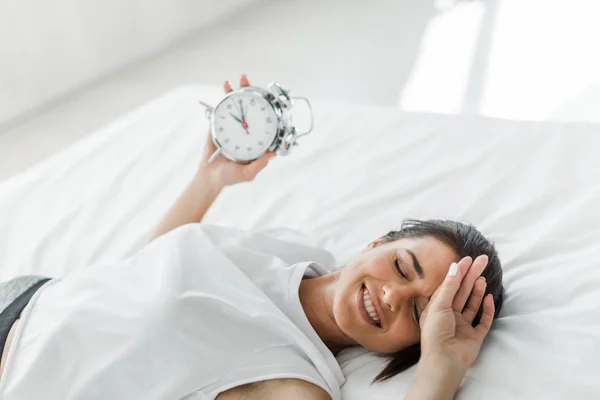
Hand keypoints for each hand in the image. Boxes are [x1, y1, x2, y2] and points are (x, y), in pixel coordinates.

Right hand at [198, 74, 275, 187]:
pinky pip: (213, 115)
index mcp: (253, 138)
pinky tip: (208, 108)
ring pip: (229, 106)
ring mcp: (228, 127)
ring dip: (227, 94)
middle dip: (245, 91)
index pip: (259, 117)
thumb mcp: (248, 173)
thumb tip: (273, 154)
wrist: (210, 178)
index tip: (264, 94)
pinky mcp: (214, 128)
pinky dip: (210, 109)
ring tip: (227, 84)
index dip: (262, 104)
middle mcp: (242, 129)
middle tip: (244, 78)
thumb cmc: (230, 177)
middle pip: (244, 106)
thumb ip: (259, 164)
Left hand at [419, 255, 493, 371]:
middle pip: (463, 291)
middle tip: (482, 261)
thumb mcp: (439, 305)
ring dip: (477, 290)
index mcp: (438, 308)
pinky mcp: (475, 335)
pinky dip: (487, 309)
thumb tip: (455, 266)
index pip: (450, 286)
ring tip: (482, 278)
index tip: (468, 259)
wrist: (444, 360)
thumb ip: (449, 286)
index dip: (459, 272)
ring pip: (472, 304)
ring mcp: (463, 326)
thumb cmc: (435, 332)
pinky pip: (483, 320)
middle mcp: (450, 315)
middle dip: (472, 276)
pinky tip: (489, 297)